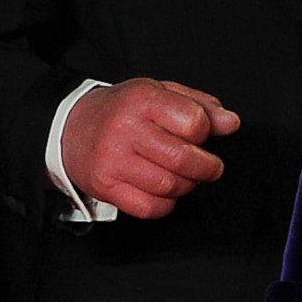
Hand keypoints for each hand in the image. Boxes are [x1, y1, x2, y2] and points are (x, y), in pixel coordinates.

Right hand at [61, 77, 239, 218]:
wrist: (70, 127)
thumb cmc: (123, 110)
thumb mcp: (161, 93)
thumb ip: (200, 106)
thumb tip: (232, 123)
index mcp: (142, 99)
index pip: (193, 122)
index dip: (205, 131)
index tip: (201, 133)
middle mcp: (125, 129)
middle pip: (183, 159)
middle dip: (207, 167)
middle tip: (210, 166)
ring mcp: (113, 160)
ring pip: (169, 186)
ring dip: (187, 185)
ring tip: (185, 175)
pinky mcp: (106, 187)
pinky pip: (150, 208)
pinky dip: (166, 204)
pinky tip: (164, 190)